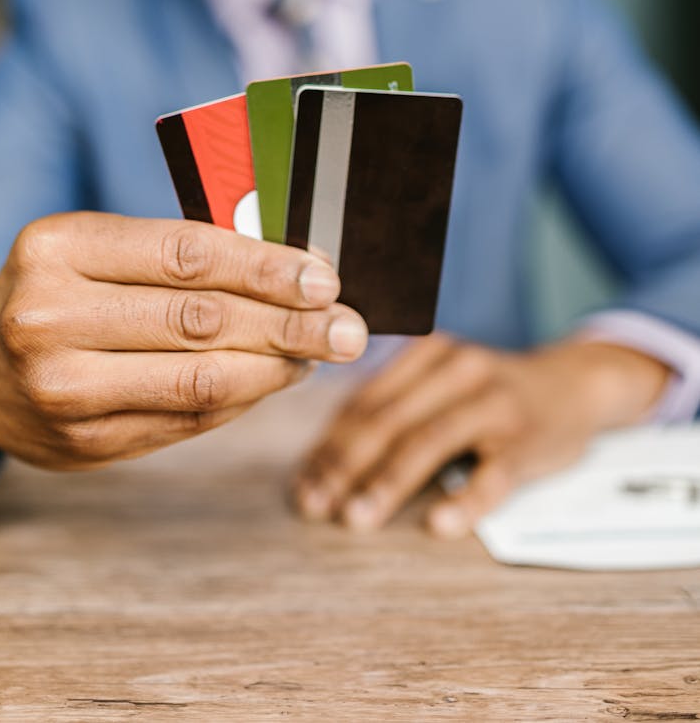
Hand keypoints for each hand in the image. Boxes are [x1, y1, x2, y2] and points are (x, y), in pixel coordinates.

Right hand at [0, 212, 367, 470]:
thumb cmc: (55, 287)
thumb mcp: (93, 245)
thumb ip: (176, 253)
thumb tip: (290, 271)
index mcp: (57, 246)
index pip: (185, 254)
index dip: (265, 267)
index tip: (324, 276)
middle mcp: (48, 317)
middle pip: (200, 320)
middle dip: (289, 324)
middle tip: (349, 328)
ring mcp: (59, 390)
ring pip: (198, 380)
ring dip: (274, 369)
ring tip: (318, 354)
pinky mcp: (77, 445)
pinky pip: (183, 423)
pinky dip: (240, 402)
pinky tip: (272, 382)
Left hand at [294, 331, 670, 535]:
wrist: (574, 384)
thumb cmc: (489, 392)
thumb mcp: (441, 380)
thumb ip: (394, 407)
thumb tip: (325, 461)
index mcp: (427, 352)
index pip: (366, 401)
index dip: (329, 444)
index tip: (301, 484)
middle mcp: (457, 367)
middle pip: (390, 419)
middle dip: (345, 466)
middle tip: (315, 507)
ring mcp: (495, 402)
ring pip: (431, 441)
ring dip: (388, 483)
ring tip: (357, 519)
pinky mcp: (529, 439)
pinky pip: (495, 472)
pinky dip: (466, 499)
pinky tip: (440, 525)